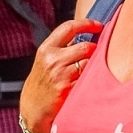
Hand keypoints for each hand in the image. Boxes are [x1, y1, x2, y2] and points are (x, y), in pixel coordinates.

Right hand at [20, 18, 102, 132]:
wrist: (33, 108)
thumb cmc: (42, 83)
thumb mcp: (45, 60)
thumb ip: (61, 48)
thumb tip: (87, 35)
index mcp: (46, 48)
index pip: (69, 27)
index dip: (87, 23)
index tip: (98, 25)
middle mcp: (52, 59)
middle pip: (85, 46)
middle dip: (94, 50)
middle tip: (95, 55)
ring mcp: (60, 74)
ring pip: (89, 62)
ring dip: (93, 65)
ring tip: (89, 71)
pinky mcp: (68, 88)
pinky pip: (88, 77)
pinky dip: (90, 78)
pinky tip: (85, 83)